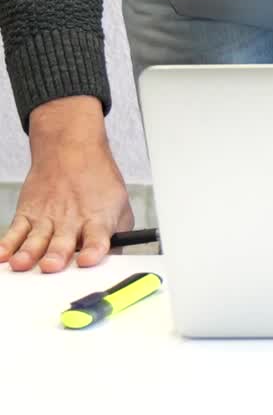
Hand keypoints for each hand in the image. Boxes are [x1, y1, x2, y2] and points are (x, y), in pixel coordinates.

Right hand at [0, 96, 133, 272]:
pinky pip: (15, 232)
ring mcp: (46, 219)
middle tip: (51, 265)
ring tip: (22, 263)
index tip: (88, 260)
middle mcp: (70, 222)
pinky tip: (2, 254)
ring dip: (28, 253)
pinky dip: (7, 244)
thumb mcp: (119, 203)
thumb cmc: (95, 180)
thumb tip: (117, 258)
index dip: (93, 251)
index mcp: (96, 220)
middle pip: (62, 243)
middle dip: (56, 256)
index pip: (97, 238)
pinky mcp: (27, 214)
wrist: (71, 149)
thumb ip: (120, 232)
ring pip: (35, 240)